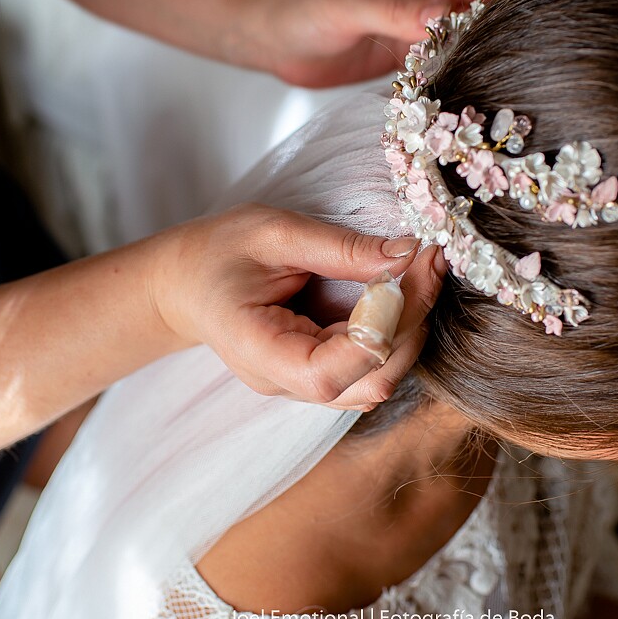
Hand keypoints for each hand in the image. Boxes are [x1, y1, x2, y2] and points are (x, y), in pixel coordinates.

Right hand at [150, 204, 447, 408]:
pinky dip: (398, 329)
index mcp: (261, 355)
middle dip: (413, 321)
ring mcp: (306, 385)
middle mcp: (288, 383)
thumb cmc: (217, 253)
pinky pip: (372, 365)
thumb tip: (407, 254)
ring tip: (422, 271)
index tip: (418, 263)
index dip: (387, 322)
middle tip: (432, 261)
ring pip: (379, 378)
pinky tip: (404, 290)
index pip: (336, 369)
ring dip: (411, 327)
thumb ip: (340, 248)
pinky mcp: (324, 371)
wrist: (184, 282)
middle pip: (370, 380)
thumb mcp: (273, 233)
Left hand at [237, 0, 524, 86]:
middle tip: (519, 45)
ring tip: (499, 71)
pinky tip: (466, 88)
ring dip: (480, 46)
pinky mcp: (403, 53)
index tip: (525, 1)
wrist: (263, 36)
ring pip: (464, 30)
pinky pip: (442, 59)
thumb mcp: (348, 4)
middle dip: (501, 15)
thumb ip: (396, 11)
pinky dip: (457, 70)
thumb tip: (445, 17)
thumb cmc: (296, 4)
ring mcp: (414, 21)